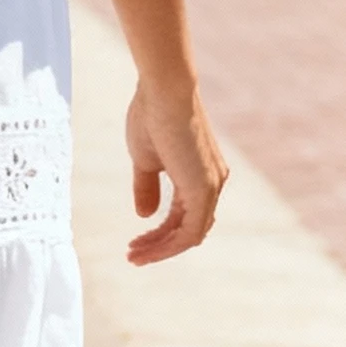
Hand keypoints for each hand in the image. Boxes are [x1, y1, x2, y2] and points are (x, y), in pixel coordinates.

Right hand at [124, 81, 227, 264]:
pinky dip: (168, 244)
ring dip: (161, 249)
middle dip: (159, 245)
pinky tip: (145, 248)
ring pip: (190, 235)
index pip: (185, 216)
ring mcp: (211, 187)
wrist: (163, 91)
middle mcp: (213, 183)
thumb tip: (145, 215)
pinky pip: (190, 231)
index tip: (135, 241)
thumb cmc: (152, 115)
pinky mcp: (204, 189)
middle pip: (189, 229)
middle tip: (132, 253)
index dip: (160, 233)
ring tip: (134, 255)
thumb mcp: (146, 159)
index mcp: (201, 174)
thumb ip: (146, 187)